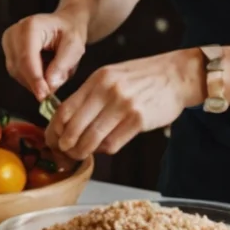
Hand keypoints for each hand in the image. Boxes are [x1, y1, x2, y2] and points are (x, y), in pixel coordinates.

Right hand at [2, 11, 86, 100]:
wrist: (63, 25)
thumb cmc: (70, 33)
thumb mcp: (74, 47)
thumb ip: (62, 64)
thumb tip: (50, 84)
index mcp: (30, 27)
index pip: (27, 57)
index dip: (34, 79)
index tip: (44, 95)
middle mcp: (14, 33)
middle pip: (19, 66)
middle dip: (35, 83)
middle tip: (52, 93)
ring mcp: (8, 43)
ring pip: (16, 72)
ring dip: (33, 81)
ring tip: (52, 75)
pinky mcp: (8, 52)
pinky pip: (16, 73)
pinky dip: (30, 79)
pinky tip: (43, 74)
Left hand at [46, 50, 202, 160]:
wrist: (176, 75)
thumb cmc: (142, 78)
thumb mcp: (111, 77)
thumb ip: (90, 96)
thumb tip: (67, 123)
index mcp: (97, 80)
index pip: (64, 110)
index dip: (53, 131)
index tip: (52, 141)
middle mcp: (107, 91)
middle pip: (73, 127)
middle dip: (65, 146)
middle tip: (64, 153)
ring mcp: (123, 105)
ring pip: (91, 139)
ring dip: (83, 152)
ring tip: (81, 154)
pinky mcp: (138, 120)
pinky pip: (112, 143)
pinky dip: (104, 150)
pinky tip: (105, 147)